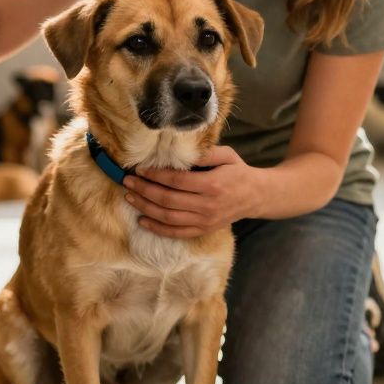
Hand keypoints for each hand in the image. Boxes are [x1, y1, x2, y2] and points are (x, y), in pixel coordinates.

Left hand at [122, 146, 262, 238]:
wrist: (256, 196)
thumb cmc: (238, 171)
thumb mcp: (226, 155)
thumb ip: (204, 153)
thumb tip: (178, 151)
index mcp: (212, 184)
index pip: (177, 181)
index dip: (156, 175)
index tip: (140, 168)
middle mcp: (207, 205)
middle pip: (168, 199)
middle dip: (144, 190)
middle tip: (128, 181)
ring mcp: (205, 221)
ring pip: (168, 217)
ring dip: (145, 208)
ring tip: (130, 197)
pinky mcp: (203, 230)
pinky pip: (176, 233)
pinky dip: (157, 228)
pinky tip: (142, 220)